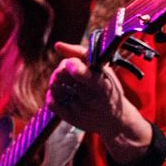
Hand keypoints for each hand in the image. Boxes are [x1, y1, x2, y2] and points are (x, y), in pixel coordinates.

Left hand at [47, 42, 151, 162]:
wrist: (114, 119)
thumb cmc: (107, 88)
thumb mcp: (102, 68)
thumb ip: (79, 52)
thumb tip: (57, 45)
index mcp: (100, 84)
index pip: (77, 71)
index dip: (71, 64)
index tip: (72, 63)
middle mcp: (90, 98)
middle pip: (60, 75)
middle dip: (62, 70)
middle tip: (70, 72)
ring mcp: (79, 109)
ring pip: (54, 87)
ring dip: (57, 81)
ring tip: (67, 83)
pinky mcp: (70, 118)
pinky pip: (50, 101)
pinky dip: (53, 94)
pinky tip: (63, 93)